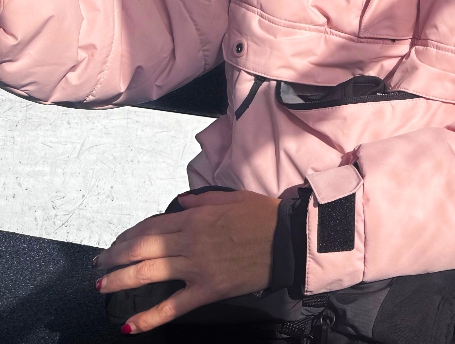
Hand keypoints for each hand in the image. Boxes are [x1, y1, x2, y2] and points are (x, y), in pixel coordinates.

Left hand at [94, 189, 279, 333]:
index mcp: (195, 217)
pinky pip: (172, 306)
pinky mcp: (207, 290)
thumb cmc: (264, 216)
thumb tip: (180, 202)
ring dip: (119, 280)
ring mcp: (196, 267)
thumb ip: (203, 199)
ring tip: (101, 287)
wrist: (288, 239)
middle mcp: (189, 241)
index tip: (116, 244)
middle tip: (99, 265)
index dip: (128, 236)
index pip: (151, 227)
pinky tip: (129, 325)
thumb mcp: (233, 198)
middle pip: (141, 249)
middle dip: (113, 258)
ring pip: (148, 273)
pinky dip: (148, 317)